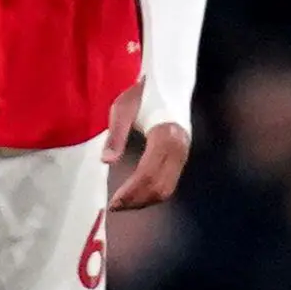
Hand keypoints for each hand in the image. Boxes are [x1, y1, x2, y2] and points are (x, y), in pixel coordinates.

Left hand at [103, 84, 192, 210]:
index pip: (147, 173)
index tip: (113, 202)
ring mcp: (183, 153)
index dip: (130, 192)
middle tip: (115, 207)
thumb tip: (106, 162)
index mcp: (164, 135)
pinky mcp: (182, 157)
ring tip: (123, 204)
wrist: (168, 82)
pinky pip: (169, 183)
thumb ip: (115, 136)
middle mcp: (179, 147)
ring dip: (145, 201)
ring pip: (166, 188)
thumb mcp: (122, 109)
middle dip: (136, 201)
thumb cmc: (141, 94)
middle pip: (159, 186)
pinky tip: (136, 195)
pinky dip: (153, 194)